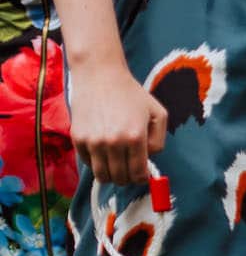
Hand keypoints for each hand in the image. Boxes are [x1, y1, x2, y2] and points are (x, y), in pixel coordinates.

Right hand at [70, 60, 165, 185]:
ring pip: (102, 175)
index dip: (141, 179)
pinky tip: (103, 153)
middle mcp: (113, 142)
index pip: (138, 174)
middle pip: (120, 178)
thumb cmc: (131, 94)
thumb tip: (149, 159)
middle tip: (129, 170)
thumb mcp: (158, 114)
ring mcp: (93, 141)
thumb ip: (159, 141)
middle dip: (127, 178)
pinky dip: (96, 163)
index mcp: (135, 137)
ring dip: (111, 175)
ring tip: (116, 166)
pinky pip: (87, 163)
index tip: (141, 175)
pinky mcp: (77, 138)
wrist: (100, 75)